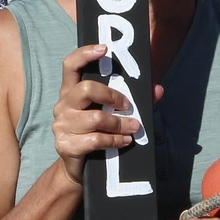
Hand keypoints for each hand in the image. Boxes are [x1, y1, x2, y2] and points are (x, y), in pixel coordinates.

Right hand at [51, 44, 142, 187]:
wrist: (78, 170)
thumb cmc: (95, 135)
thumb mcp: (110, 114)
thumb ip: (133, 100)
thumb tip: (158, 90)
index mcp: (70, 91)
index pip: (70, 65)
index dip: (85, 54)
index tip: (104, 49)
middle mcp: (63, 105)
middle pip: (87, 89)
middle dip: (113, 96)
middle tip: (128, 106)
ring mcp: (61, 125)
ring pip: (96, 118)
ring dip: (120, 124)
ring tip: (133, 128)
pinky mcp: (65, 145)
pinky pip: (96, 139)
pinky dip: (115, 140)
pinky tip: (124, 141)